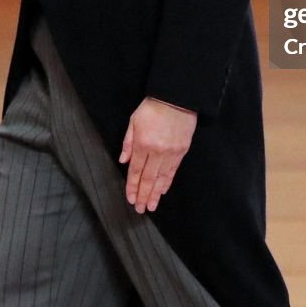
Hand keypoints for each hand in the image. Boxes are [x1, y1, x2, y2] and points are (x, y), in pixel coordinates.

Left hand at [119, 97, 197, 213]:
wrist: (177, 97)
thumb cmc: (153, 106)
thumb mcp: (134, 120)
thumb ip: (128, 141)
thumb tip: (123, 161)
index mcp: (143, 143)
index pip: (135, 171)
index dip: (132, 186)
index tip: (130, 199)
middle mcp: (157, 151)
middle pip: (148, 178)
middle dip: (143, 195)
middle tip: (140, 209)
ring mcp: (171, 152)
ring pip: (161, 178)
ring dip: (155, 193)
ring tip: (152, 206)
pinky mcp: (182, 150)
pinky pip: (173, 170)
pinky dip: (167, 182)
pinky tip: (163, 190)